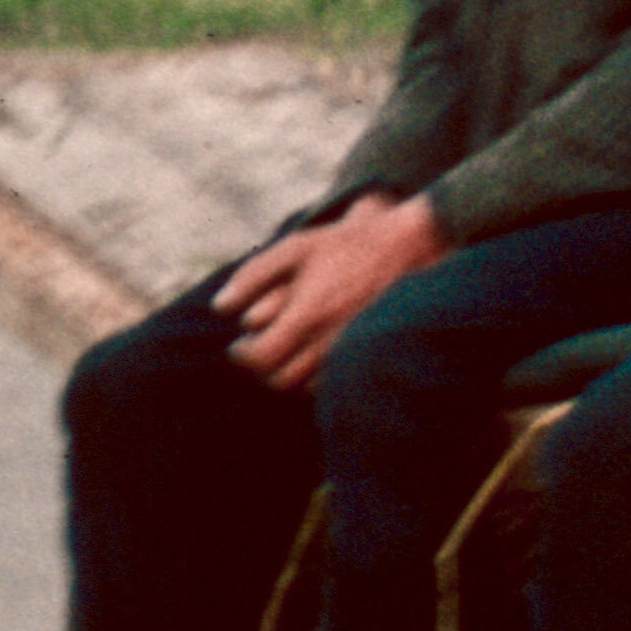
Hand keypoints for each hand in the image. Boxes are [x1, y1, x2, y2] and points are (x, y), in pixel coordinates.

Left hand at [216, 192, 446, 388]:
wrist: (411, 246)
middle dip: (262, 368)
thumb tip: (220, 307)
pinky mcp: (369, 353)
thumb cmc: (348, 244)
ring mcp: (352, 350)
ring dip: (288, 373)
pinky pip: (333, 383)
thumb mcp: (296, 247)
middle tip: (259, 350)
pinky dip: (314, 377)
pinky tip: (312, 355)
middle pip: (280, 379)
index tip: (239, 346)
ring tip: (285, 353)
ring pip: (306, 386)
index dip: (242, 356)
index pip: (261, 358)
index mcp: (308, 314)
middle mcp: (330, 339)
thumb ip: (253, 274)